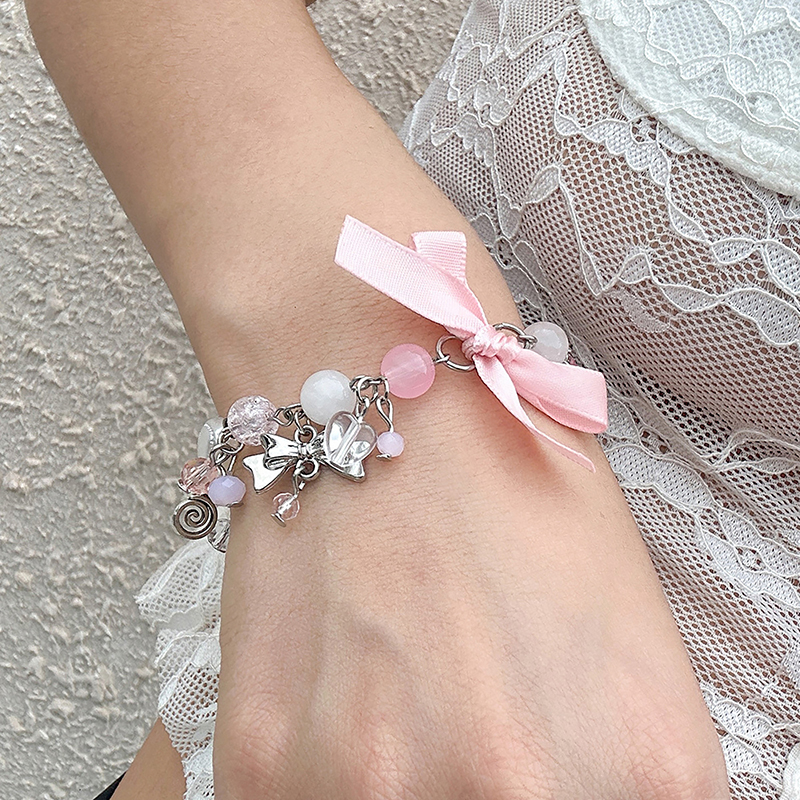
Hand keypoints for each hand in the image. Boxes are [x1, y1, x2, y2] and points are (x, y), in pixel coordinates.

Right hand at [213, 370, 729, 799]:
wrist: (380, 388)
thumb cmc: (508, 478)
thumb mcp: (635, 633)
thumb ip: (615, 752)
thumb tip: (565, 793)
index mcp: (644, 760)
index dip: (565, 789)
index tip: (531, 764)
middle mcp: (518, 789)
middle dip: (478, 784)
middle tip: (459, 714)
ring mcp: (381, 785)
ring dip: (388, 777)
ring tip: (393, 691)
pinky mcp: (265, 764)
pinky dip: (318, 763)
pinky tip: (335, 681)